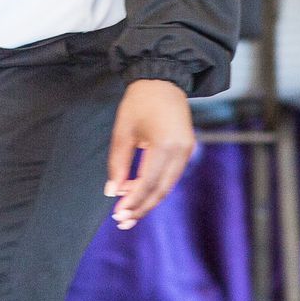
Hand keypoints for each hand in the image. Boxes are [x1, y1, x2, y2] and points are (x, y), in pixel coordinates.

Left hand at [105, 79, 195, 229]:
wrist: (162, 78)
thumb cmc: (139, 102)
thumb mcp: (123, 131)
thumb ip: (117, 163)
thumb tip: (112, 192)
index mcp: (165, 145)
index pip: (148, 183)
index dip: (133, 202)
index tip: (118, 215)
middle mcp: (180, 151)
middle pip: (161, 190)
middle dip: (141, 207)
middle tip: (123, 221)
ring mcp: (187, 150)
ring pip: (168, 185)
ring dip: (148, 199)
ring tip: (128, 210)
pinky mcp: (187, 148)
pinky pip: (171, 175)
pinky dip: (156, 185)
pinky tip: (139, 191)